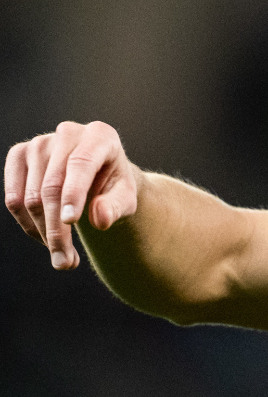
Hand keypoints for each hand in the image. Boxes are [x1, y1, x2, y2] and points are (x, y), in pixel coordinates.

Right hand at [5, 121, 140, 269]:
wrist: (100, 178)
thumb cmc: (115, 187)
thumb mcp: (125, 198)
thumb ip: (115, 207)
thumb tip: (100, 219)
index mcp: (100, 136)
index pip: (81, 164)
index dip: (73, 193)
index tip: (71, 222)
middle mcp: (67, 133)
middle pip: (52, 187)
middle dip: (57, 229)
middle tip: (66, 263)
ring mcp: (39, 143)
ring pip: (30, 197)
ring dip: (43, 233)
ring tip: (63, 256)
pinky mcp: (18, 156)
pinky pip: (14, 198)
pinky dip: (27, 224)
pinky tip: (46, 238)